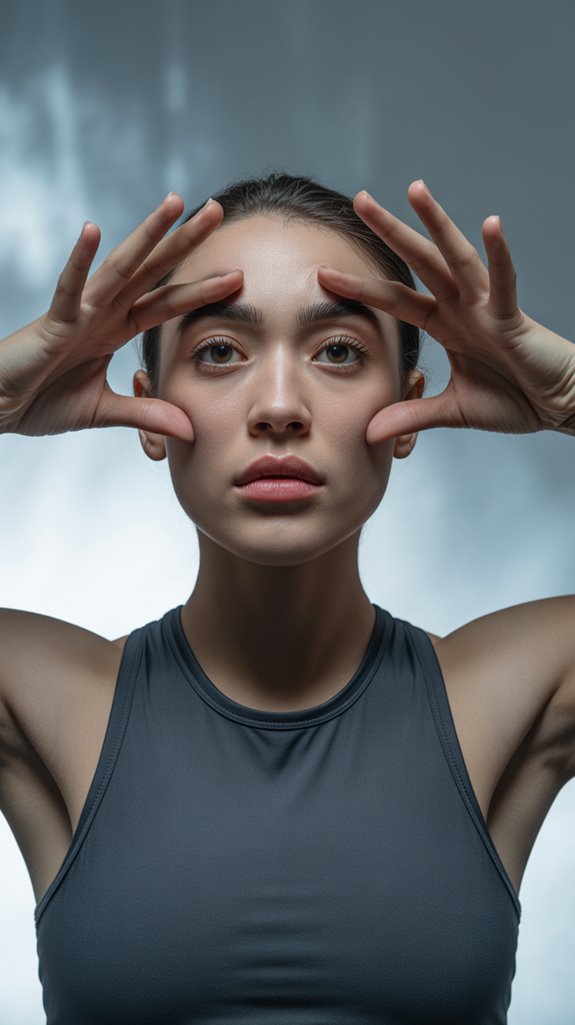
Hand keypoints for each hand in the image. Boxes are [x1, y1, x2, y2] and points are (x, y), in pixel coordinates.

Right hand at [0, 195, 242, 438]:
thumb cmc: (40, 401)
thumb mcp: (105, 412)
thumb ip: (146, 414)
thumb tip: (188, 429)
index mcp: (114, 330)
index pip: (166, 304)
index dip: (200, 290)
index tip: (237, 276)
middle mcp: (102, 312)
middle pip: (152, 272)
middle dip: (184, 242)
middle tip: (217, 211)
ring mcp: (79, 313)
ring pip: (120, 268)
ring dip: (148, 235)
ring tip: (174, 205)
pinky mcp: (53, 322)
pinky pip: (68, 288)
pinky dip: (79, 261)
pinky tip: (93, 231)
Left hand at [318, 181, 574, 442]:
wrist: (558, 405)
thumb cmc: (515, 400)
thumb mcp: (452, 411)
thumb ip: (411, 415)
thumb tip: (370, 434)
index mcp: (446, 325)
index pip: (395, 299)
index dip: (361, 287)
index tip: (324, 274)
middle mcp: (462, 307)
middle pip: (418, 263)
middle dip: (390, 232)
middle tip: (360, 200)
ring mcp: (486, 307)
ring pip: (456, 258)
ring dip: (436, 223)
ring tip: (415, 190)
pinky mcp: (512, 317)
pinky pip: (505, 282)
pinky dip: (499, 254)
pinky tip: (491, 224)